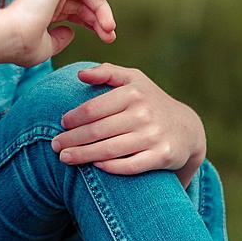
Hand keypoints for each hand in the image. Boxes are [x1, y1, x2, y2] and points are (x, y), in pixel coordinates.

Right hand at [3, 0, 115, 67]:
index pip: (76, 12)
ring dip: (101, 6)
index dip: (94, 24)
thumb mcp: (46, 48)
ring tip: (109, 25)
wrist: (10, 37)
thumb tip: (71, 32)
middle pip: (84, 2)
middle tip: (110, 34)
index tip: (107, 38)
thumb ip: (59, 40)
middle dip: (101, 17)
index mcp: (45, 12)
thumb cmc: (22, 46)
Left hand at [49, 63, 205, 188]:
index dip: (74, 118)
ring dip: (83, 155)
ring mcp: (154, 136)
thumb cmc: (149, 101)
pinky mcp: (162, 156)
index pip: (94, 108)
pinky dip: (110, 167)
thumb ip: (107, 72)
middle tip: (55, 146)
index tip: (61, 124)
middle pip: (98, 130)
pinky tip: (95, 166)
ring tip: (65, 158)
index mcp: (133, 92)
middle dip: (72, 139)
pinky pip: (130, 165)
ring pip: (110, 149)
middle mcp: (144, 113)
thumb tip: (80, 74)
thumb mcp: (133, 79)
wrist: (186, 128)